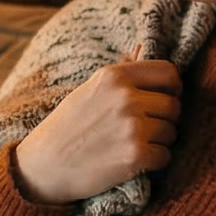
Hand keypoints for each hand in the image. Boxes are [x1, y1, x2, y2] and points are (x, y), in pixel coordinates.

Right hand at [8, 57, 181, 204]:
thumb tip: (141, 48)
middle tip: (142, 131)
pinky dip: (153, 162)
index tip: (162, 101)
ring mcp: (132, 127)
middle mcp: (126, 97)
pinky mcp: (136, 155)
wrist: (42, 167)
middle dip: (164, 120)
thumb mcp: (88, 90)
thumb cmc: (65, 128)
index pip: (169, 73)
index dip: (172, 89)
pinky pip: (165, 156)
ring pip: (171, 132)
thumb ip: (120, 73)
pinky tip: (131, 162)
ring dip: (159, 142)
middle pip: (173, 106)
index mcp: (114, 76)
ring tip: (131, 146)